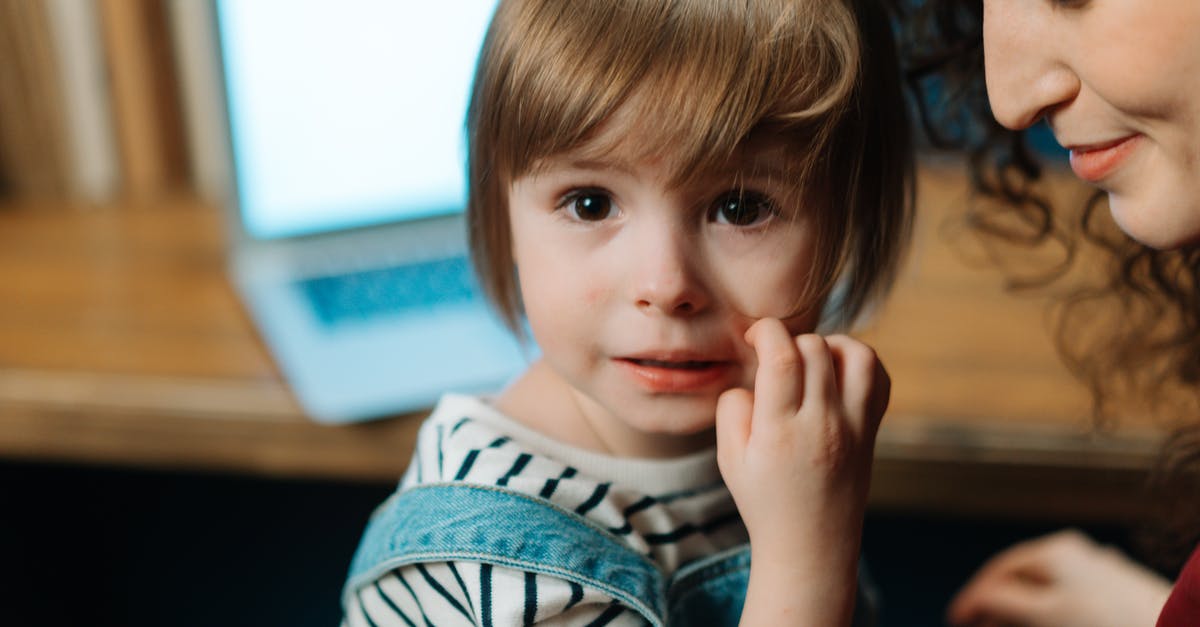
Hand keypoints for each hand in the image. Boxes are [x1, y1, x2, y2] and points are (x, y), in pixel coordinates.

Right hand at [715, 318, 889, 624]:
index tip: (754, 337)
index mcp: (779, 432)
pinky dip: (859, 360)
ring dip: (829, 343)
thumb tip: (753, 376)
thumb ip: (732, 408)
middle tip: (774, 359)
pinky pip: (879, 377)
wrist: (811, 545)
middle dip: (789, 340)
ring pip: (856, 354)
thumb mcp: (729, 458)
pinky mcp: (871, 431)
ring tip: (809, 360)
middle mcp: (822, 425)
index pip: (781, 357)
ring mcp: (854, 428)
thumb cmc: (764, 501)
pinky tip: (836, 372)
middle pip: (815, 349)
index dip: (766, 331)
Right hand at [947, 529, 1171, 626]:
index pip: (997, 573)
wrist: (1173, 626)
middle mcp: (1075, 552)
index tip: (955, 620)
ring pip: (1046, 590)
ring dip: (1022, 609)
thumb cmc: (1109, 623)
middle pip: (1020, 579)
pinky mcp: (1117, 590)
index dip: (972, 599)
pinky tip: (1047, 621)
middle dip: (996, 605)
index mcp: (1053, 550)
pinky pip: (1069, 599)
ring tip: (1008, 625)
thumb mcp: (1043, 613)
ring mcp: (1098, 571)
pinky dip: (1048, 611)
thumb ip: (1001, 602)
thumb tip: (976, 601)